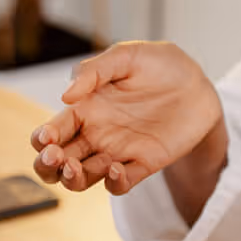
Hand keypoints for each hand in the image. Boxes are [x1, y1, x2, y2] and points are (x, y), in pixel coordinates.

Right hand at [29, 41, 222, 195]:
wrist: (199, 83)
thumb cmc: (159, 64)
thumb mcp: (127, 56)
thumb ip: (95, 70)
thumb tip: (66, 95)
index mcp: (86, 108)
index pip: (53, 131)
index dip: (42, 139)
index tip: (47, 138)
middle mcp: (96, 134)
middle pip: (58, 163)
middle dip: (48, 167)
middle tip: (56, 158)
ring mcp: (119, 151)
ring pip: (83, 179)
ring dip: (74, 180)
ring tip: (77, 168)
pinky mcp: (144, 163)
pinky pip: (121, 184)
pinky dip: (113, 182)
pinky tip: (116, 168)